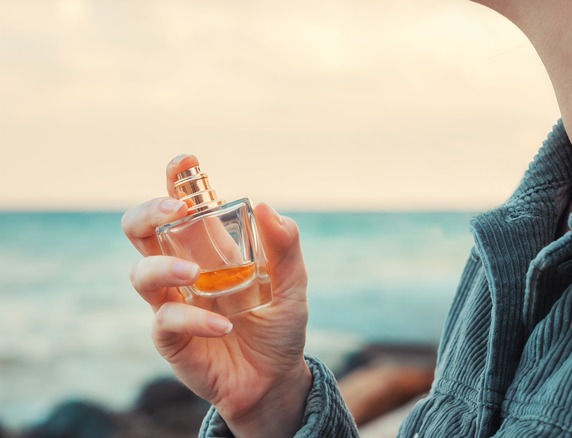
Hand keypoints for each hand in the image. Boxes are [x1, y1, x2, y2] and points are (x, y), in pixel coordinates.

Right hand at [121, 154, 311, 436]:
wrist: (276, 378)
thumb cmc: (279, 324)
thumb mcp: (293, 283)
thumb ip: (285, 246)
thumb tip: (265, 205)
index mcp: (211, 248)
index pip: (182, 206)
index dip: (176, 180)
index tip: (184, 161)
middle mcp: (184, 269)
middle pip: (141, 230)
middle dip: (148, 212)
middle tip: (175, 209)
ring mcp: (173, 303)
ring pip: (140, 273)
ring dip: (163, 266)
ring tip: (194, 274)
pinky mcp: (172, 339)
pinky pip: (166, 322)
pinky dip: (194, 319)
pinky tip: (223, 325)